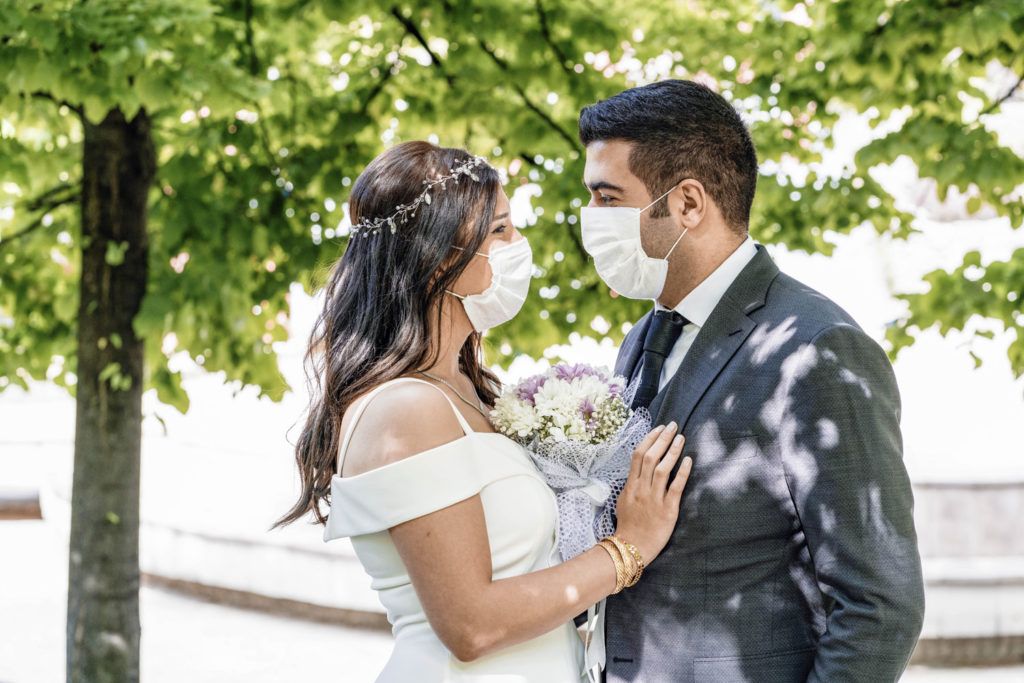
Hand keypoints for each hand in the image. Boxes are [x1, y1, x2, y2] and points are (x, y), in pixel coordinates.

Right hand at [613, 422, 691, 564]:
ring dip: (673, 451)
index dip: (649, 439)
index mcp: (631, 485)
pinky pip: (676, 488)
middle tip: (673, 426)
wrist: (632, 548)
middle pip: (651, 457)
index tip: (660, 428)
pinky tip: (689, 460)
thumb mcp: (623, 500)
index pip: (639, 455)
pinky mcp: (667, 510)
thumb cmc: (629, 525)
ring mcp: (654, 499)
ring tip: (681, 438)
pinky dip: (683, 472)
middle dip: (663, 438)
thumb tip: (639, 470)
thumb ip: (632, 484)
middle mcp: (641, 489)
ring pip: (663, 468)